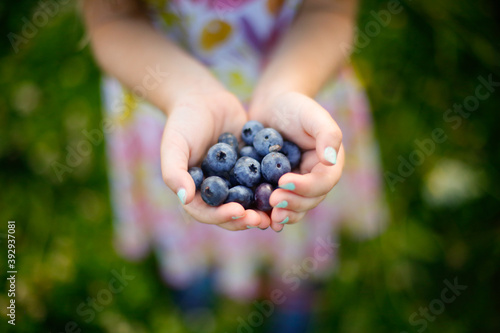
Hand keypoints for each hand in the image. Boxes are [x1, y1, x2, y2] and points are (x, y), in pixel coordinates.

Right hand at [161, 87, 270, 230]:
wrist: (203, 97)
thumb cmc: (182, 121)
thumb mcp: (174, 145)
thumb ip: (174, 172)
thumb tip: (184, 198)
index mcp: (194, 191)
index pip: (207, 213)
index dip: (222, 216)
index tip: (239, 212)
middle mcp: (215, 190)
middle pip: (230, 212)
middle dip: (246, 218)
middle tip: (262, 220)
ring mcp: (234, 180)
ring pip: (249, 201)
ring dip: (261, 209)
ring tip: (276, 211)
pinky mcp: (250, 167)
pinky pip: (261, 181)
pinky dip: (272, 187)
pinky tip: (286, 187)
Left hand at [249, 91, 344, 231]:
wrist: (271, 106)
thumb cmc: (294, 105)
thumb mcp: (312, 114)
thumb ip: (327, 134)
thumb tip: (331, 161)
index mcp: (328, 164)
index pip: (322, 182)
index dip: (305, 186)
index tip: (284, 181)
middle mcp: (315, 179)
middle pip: (310, 200)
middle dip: (293, 203)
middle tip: (274, 201)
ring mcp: (297, 186)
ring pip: (295, 208)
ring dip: (284, 215)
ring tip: (270, 218)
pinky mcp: (278, 188)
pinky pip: (277, 205)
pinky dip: (270, 214)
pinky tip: (261, 219)